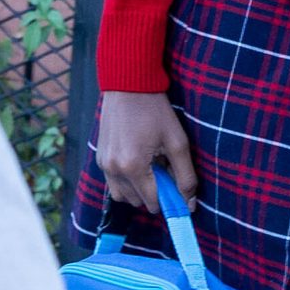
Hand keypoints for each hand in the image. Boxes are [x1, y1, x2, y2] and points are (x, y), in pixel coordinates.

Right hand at [96, 91, 199, 215]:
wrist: (129, 83)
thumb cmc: (155, 109)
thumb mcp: (177, 141)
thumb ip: (185, 176)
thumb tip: (189, 205)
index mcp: (133, 167)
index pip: (153, 202)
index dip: (169, 197)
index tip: (177, 185)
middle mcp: (114, 170)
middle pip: (138, 202)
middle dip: (154, 192)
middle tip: (163, 167)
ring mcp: (104, 164)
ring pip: (123, 196)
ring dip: (138, 189)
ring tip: (150, 164)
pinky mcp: (100, 158)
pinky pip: (113, 183)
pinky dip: (127, 180)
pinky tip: (138, 159)